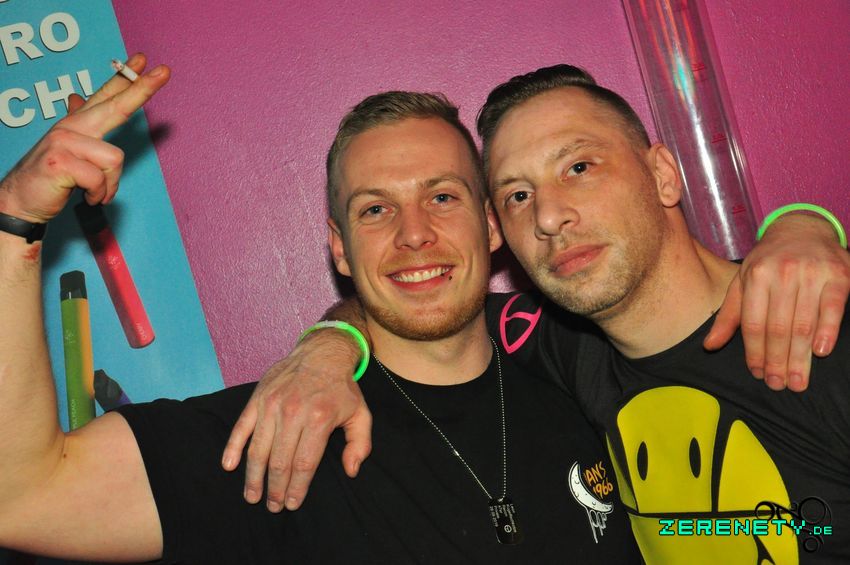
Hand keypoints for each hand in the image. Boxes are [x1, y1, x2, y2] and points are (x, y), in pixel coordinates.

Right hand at [0, 54, 169, 221]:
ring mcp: (63, 141)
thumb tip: (77, 98)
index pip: (105, 95)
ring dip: (108, 185)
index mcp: (77, 123)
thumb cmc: (49, 177)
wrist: (20, 200)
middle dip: (141, 90)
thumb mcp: (66, 149)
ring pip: (114, 160)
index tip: (144, 60)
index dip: (126, 77)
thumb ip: (78, 124)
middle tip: (165, 71)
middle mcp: (70, 127)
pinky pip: (99, 179)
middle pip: (115, 106)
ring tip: (93, 191)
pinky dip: (98, 194)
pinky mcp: (60, 161)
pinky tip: (86, 196)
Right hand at [221, 329, 371, 511]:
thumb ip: (360, 444)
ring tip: (253, 496)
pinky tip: (228, 466)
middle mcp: (292, 413)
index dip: (297, 488)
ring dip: (254, 477)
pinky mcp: (257, 398)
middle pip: (279, 461)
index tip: (292, 504)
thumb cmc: (341, 388)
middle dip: (275, 489)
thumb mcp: (361, 413)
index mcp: (319, 419)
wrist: (321, 353)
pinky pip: (241, 427)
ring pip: (258, 450)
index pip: (304, 463)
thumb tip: (351, 470)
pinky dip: (232, 448)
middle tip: (274, 506)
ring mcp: (271, 405)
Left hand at [705, 213, 849, 390]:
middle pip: (777, 328)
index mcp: (756, 276)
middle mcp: (782, 273)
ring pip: (803, 323)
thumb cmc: (769, 261)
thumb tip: (709, 346)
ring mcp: (811, 273)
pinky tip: (821, 352)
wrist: (803, 228)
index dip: (754, 352)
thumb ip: (730, 315)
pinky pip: (832, 308)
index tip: (758, 374)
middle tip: (779, 386)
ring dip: (800, 357)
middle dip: (777, 361)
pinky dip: (827, 331)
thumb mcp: (743, 281)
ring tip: (798, 381)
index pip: (753, 323)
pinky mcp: (838, 275)